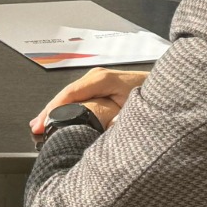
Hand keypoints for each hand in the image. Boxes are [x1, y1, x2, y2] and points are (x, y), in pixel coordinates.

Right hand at [30, 68, 148, 134]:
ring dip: (57, 110)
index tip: (43, 123)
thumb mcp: (136, 112)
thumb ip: (116, 121)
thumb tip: (95, 130)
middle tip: (35, 128)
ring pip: (71, 95)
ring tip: (41, 126)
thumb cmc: (156, 99)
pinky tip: (57, 117)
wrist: (170, 90)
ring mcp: (99, 80)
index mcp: (105, 79)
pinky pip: (79, 97)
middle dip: (50, 110)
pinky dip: (66, 107)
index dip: (55, 108)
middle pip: (67, 93)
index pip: (72, 92)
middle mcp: (99, 76)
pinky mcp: (102, 88)